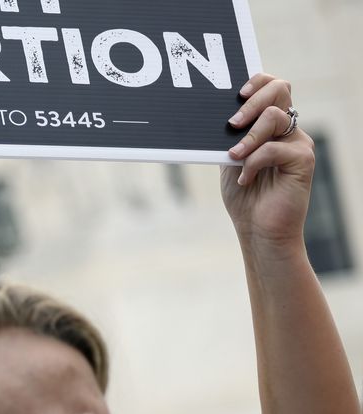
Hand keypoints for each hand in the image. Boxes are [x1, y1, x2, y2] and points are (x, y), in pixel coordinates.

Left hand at [222, 73, 315, 250]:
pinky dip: (253, 163)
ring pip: (275, 117)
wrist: (259, 230)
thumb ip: (229, 137)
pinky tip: (244, 179)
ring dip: (247, 137)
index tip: (236, 94)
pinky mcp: (303, 159)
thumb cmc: (244, 195)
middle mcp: (287, 129)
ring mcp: (297, 142)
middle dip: (252, 101)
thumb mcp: (230, 159)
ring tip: (234, 158)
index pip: (273, 87)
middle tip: (232, 123)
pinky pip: (273, 148)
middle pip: (280, 90)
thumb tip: (212, 114)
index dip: (258, 81)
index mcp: (271, 125)